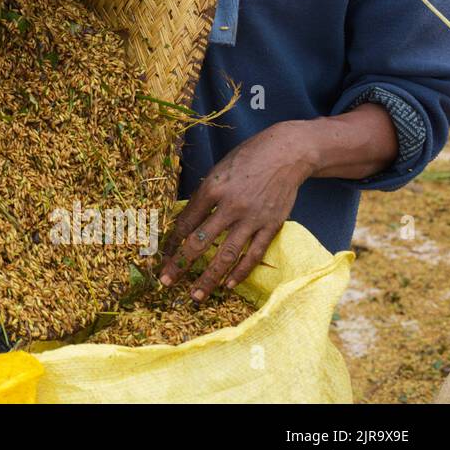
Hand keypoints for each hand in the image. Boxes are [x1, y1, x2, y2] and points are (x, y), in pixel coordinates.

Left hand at [158, 120, 313, 298]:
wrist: (286, 153)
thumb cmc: (247, 159)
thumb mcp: (219, 170)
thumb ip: (204, 195)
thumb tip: (186, 221)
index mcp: (212, 188)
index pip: (185, 222)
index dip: (171, 241)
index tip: (163, 255)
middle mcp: (231, 205)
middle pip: (200, 241)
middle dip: (181, 264)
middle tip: (166, 281)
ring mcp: (252, 218)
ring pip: (226, 254)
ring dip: (209, 278)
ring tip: (195, 295)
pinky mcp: (271, 225)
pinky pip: (253, 254)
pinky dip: (240, 272)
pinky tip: (227, 285)